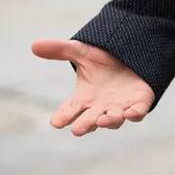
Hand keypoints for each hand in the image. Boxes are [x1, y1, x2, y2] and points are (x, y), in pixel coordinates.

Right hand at [31, 38, 155, 135]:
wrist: (132, 56)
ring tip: (104, 118)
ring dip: (109, 121)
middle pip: (89, 121)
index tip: (56, 121)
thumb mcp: (82, 51)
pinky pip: (137, 113)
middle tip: (78, 129)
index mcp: (83, 98)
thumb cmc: (103, 60)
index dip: (62, 117)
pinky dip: (134, 115)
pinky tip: (131, 113)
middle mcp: (100, 107)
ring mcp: (119, 107)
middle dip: (85, 125)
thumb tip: (34, 44)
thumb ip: (60, 50)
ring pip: (113, 120)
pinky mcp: (139, 103)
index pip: (68, 111)